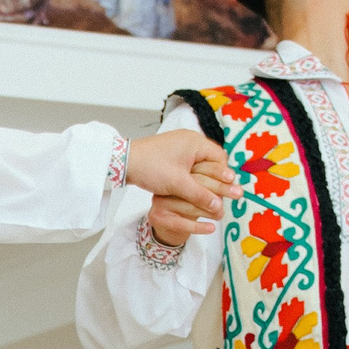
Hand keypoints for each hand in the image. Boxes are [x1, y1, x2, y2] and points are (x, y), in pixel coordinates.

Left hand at [126, 129, 243, 246]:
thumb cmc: (151, 168)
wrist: (123, 162)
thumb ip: (200, 195)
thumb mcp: (178, 184)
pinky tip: (190, 190)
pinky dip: (192, 178)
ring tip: (206, 196)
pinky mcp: (171, 154)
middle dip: (216, 179)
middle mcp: (190, 140)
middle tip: (219, 196)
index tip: (225, 192)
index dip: (224, 176)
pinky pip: (189, 166)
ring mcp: (180, 146)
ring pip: (200, 165)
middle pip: (212, 162)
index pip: (220, 158)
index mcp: (196, 142)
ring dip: (204, 180)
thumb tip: (220, 207)